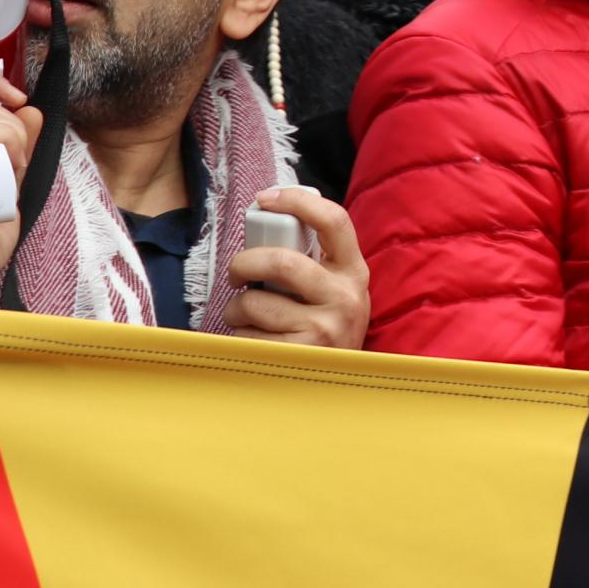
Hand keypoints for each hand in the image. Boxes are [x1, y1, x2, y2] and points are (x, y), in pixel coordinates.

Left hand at [225, 186, 369, 348]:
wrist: (338, 388)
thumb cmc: (325, 329)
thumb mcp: (335, 291)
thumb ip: (314, 262)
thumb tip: (271, 220)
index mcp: (354, 272)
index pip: (334, 220)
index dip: (297, 201)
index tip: (266, 199)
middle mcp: (344, 297)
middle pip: (280, 261)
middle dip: (243, 263)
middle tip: (236, 273)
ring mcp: (323, 329)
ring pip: (253, 302)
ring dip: (235, 310)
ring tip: (244, 318)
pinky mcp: (297, 357)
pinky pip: (246, 337)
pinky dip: (238, 339)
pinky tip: (254, 344)